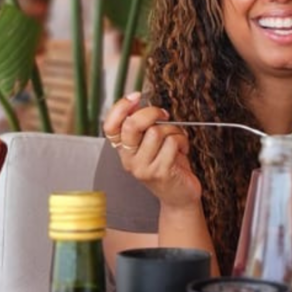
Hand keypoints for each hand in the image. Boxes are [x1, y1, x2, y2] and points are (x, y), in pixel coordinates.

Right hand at [103, 93, 202, 209]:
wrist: (179, 195)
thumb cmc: (168, 164)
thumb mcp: (151, 143)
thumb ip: (143, 125)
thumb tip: (139, 102)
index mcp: (124, 149)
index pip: (110, 126)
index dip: (120, 107)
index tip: (136, 96)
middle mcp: (129, 159)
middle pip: (132, 124)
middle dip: (152, 113)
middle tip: (163, 115)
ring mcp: (142, 167)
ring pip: (156, 131)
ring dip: (173, 131)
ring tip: (175, 141)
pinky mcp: (159, 172)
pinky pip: (171, 142)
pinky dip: (181, 141)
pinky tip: (181, 151)